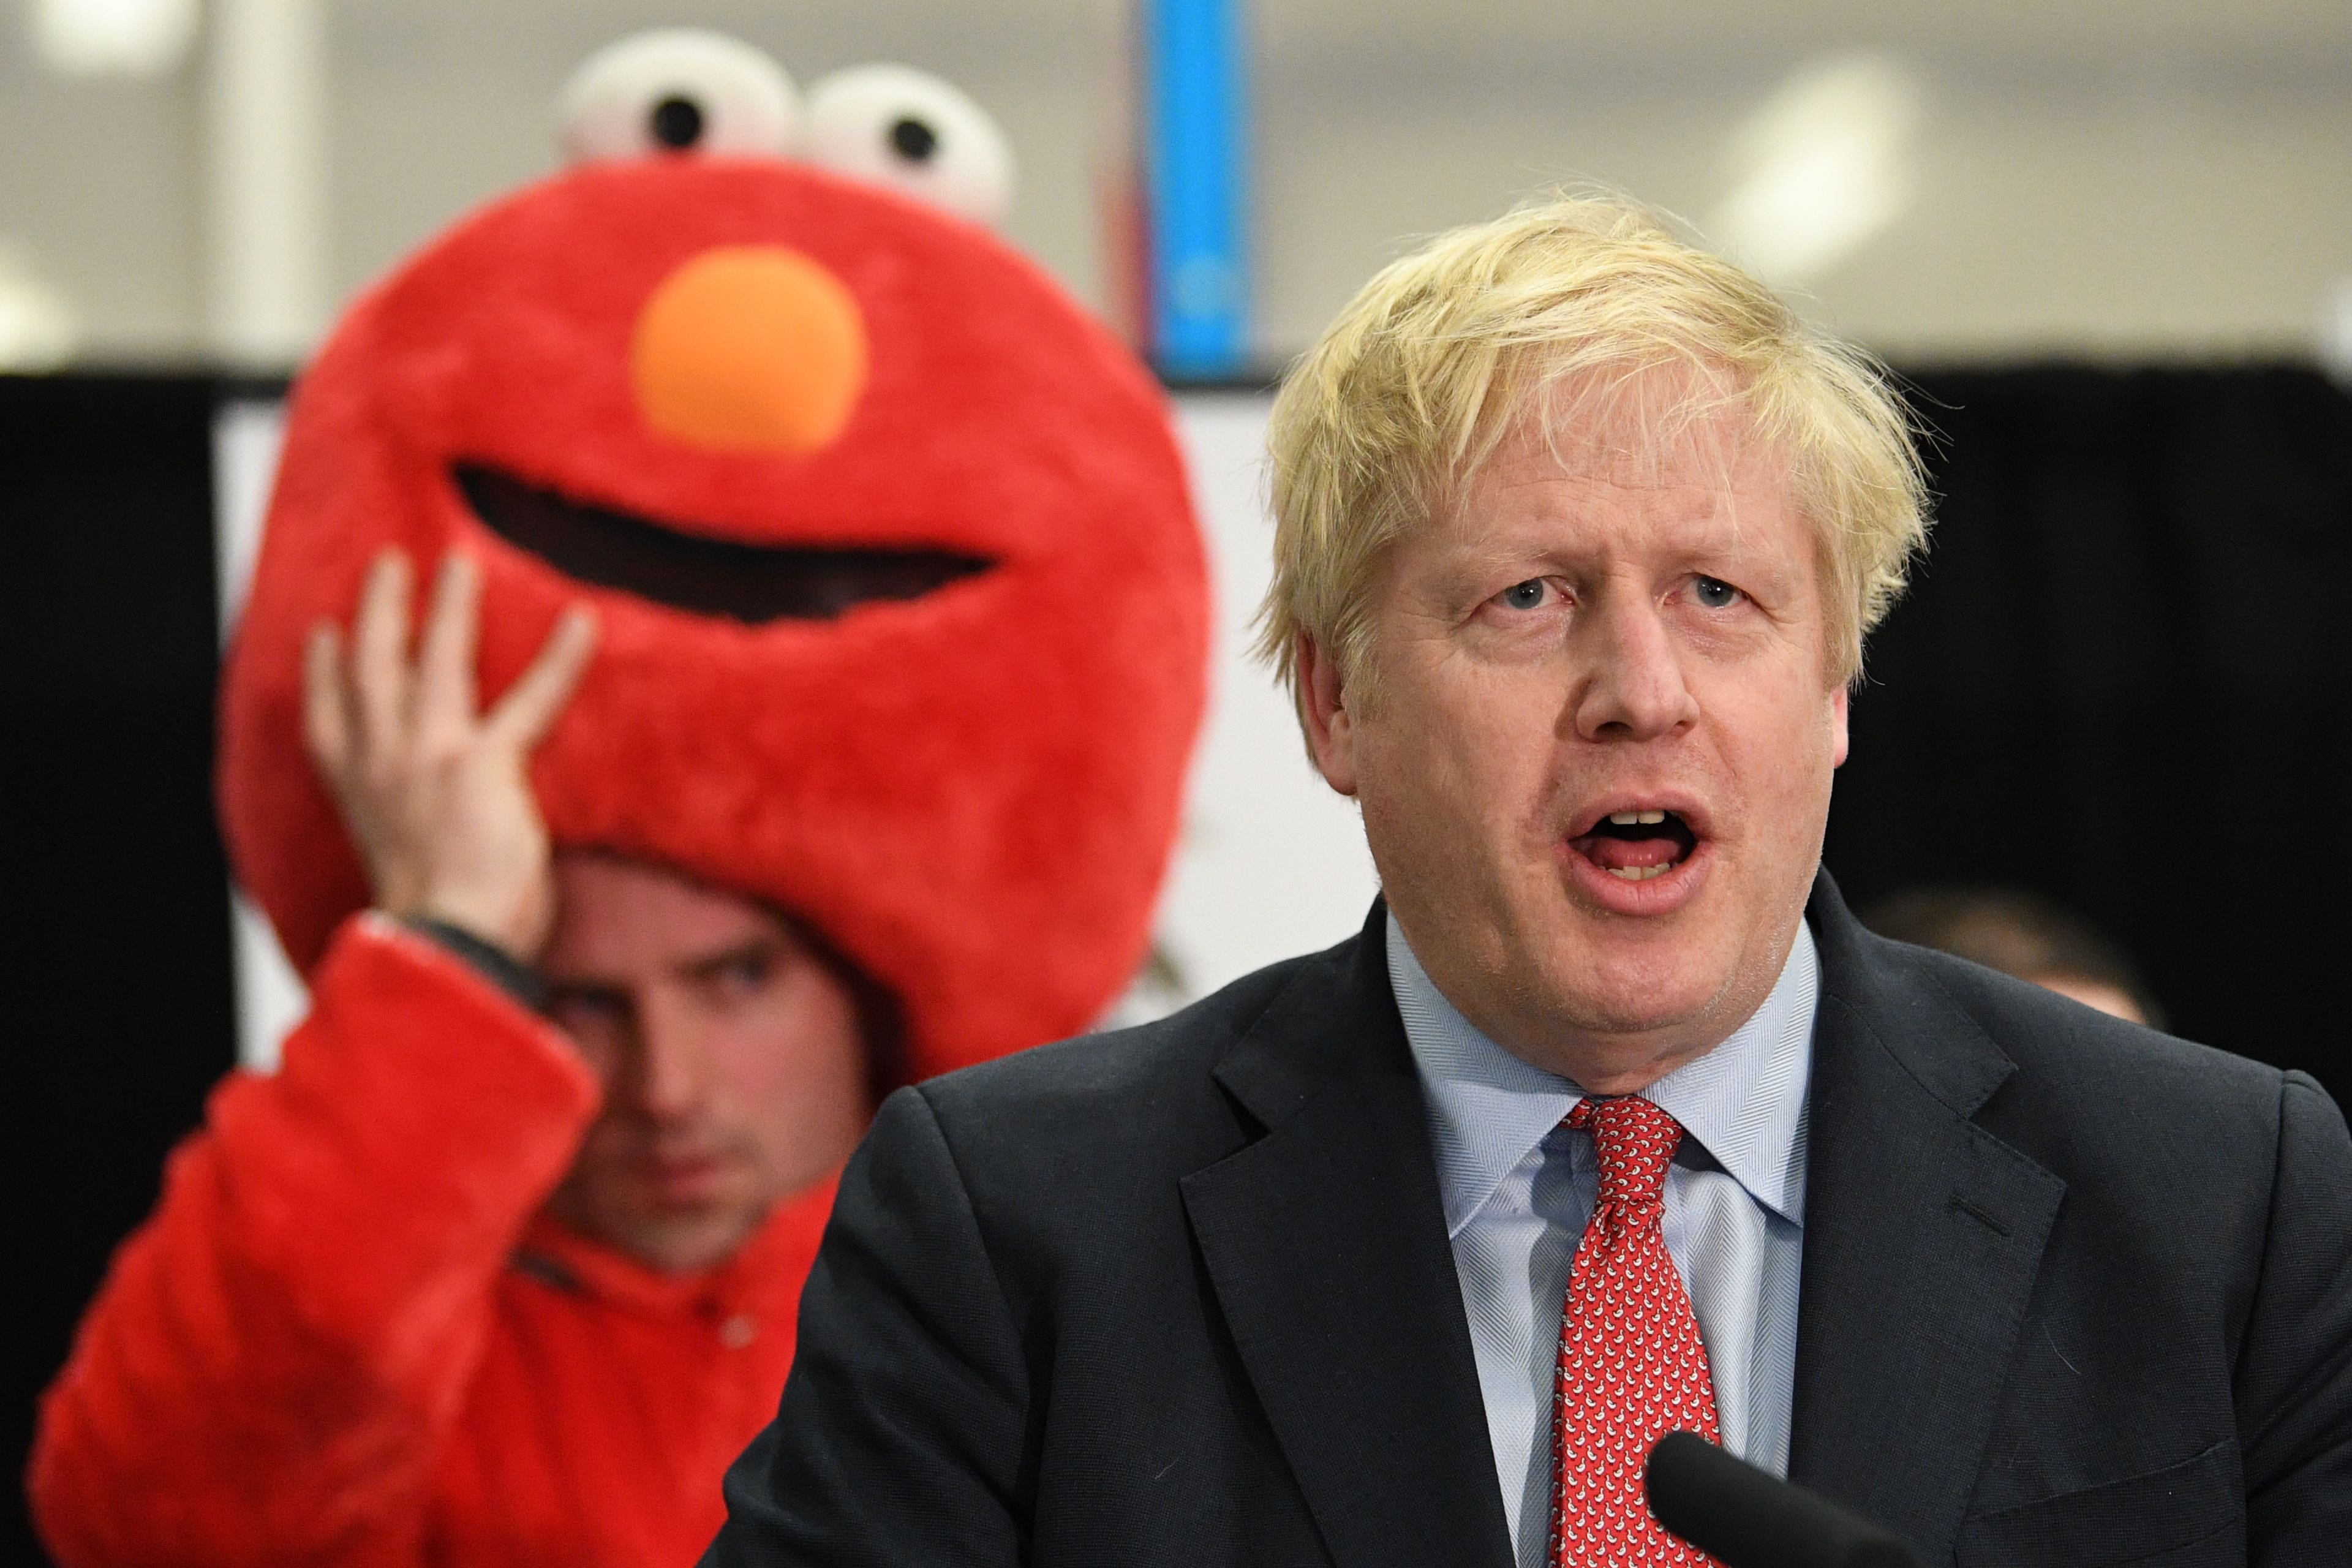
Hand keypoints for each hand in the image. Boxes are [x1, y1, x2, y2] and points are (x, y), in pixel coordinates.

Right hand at [303, 549, 596, 960]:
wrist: (442, 946)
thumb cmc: (433, 926)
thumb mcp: (397, 867)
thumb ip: (408, 830)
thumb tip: (431, 830)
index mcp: (355, 794)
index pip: (327, 721)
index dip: (323, 671)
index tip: (324, 633)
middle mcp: (381, 764)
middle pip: (371, 669)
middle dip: (379, 610)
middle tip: (389, 564)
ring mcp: (428, 756)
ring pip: (435, 660)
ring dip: (449, 607)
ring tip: (461, 564)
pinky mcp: (483, 764)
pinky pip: (531, 700)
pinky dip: (559, 659)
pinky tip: (583, 622)